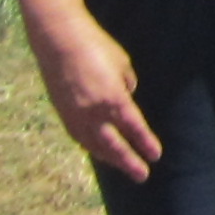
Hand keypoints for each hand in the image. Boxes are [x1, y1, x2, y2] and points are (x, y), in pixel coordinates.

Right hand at [27, 11, 161, 183]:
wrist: (58, 38)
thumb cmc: (96, 46)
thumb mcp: (122, 64)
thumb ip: (127, 85)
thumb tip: (126, 98)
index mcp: (114, 99)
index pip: (135, 129)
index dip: (146, 144)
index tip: (156, 156)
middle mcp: (94, 113)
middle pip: (114, 146)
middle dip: (129, 163)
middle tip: (142, 176)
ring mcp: (75, 115)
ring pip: (94, 145)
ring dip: (109, 158)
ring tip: (121, 166)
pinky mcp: (62, 112)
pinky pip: (79, 136)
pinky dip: (91, 146)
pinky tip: (97, 150)